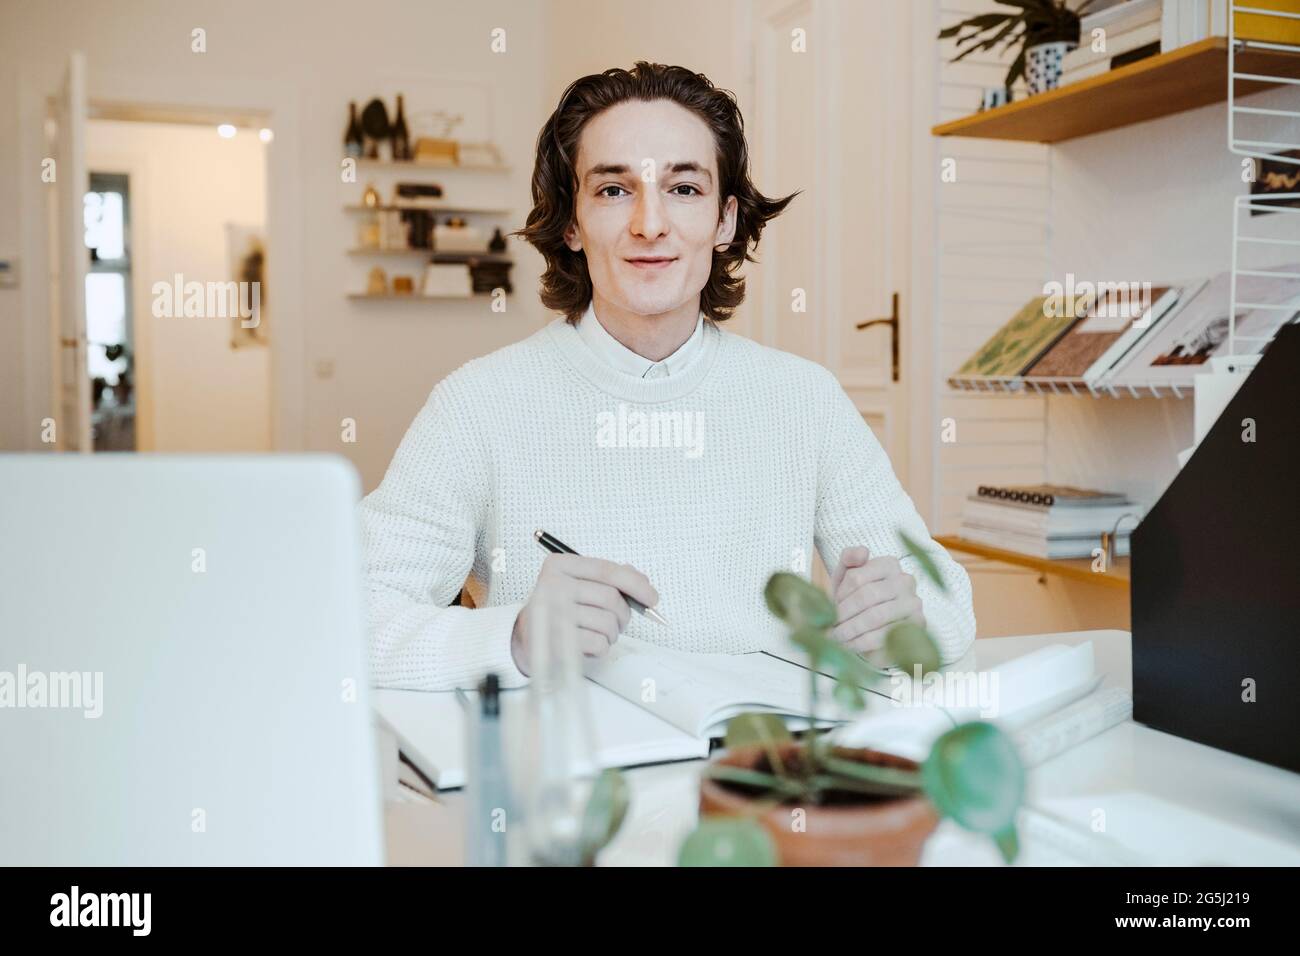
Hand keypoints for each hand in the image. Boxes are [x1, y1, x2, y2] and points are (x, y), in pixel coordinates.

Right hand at [510, 554, 658, 675]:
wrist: (526, 638)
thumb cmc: (559, 610)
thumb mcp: (579, 585)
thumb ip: (609, 579)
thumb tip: (642, 581)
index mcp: (560, 565)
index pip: (608, 570)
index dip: (636, 584)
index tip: (652, 598)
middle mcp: (553, 585)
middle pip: (611, 598)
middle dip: (623, 615)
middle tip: (617, 622)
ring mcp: (552, 613)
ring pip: (607, 623)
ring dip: (612, 633)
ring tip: (599, 633)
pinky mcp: (555, 640)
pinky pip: (598, 643)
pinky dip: (601, 647)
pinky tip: (588, 644)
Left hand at [829, 546, 924, 654]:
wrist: (871, 630)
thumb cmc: (856, 601)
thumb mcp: (846, 577)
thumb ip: (849, 559)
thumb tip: (862, 551)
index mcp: (889, 564)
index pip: (856, 577)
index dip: (839, 595)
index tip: (830, 607)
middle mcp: (905, 581)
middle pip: (866, 596)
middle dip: (844, 614)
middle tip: (830, 626)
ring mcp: (913, 604)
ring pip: (875, 616)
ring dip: (850, 629)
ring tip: (836, 638)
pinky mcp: (916, 627)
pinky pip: (885, 635)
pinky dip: (862, 642)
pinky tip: (849, 646)